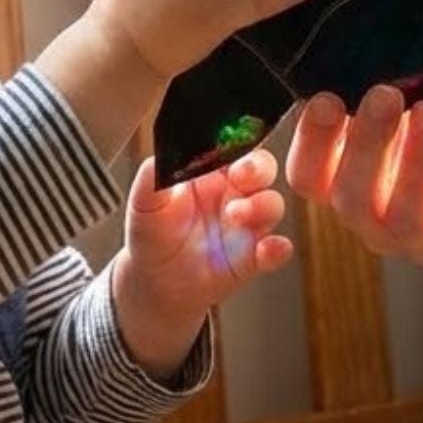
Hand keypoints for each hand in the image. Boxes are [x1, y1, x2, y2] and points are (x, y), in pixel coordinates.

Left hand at [110, 149, 292, 376]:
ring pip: (272, 203)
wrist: (154, 282)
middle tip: (242, 174)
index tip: (230, 140)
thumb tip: (159, 158)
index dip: (235, 140)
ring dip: (261, 205)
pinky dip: (278, 248)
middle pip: (262, 167)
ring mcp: (247, 223)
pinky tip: (269, 249)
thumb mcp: (144, 204)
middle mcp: (234, 192)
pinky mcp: (254, 256)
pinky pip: (277, 249)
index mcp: (210, 171)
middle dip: (258, 167)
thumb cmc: (153, 234)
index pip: (232, 145)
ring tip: (235, 215)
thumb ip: (152, 179)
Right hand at [285, 86, 422, 266]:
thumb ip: (377, 97)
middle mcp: (377, 222)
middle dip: (365, 145)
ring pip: (402, 217)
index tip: (327, 97)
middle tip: (384, 94)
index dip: (310, 143)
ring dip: (412, 163)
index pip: (309, 177)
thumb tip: (349, 55)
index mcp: (351, 186)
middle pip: (350, 198)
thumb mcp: (408, 110)